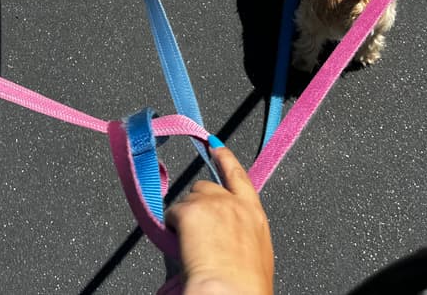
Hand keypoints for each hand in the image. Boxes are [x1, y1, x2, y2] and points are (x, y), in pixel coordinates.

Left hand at [165, 140, 273, 293]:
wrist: (231, 293)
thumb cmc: (245, 287)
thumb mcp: (254, 255)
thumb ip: (240, 234)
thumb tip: (222, 236)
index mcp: (255, 217)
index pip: (240, 178)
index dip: (226, 160)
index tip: (217, 146)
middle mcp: (235, 203)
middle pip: (205, 187)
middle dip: (197, 203)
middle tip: (194, 228)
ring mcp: (213, 203)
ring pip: (187, 200)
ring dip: (184, 217)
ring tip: (192, 246)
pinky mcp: (191, 210)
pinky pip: (172, 214)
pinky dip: (171, 227)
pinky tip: (182, 245)